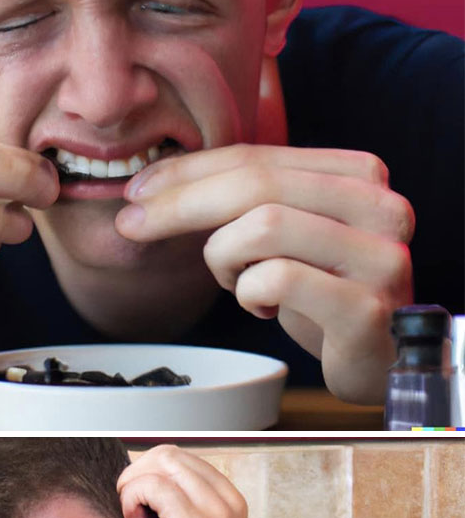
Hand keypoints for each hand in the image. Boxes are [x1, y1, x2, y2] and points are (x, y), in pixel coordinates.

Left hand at [116, 144, 413, 402]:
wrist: (382, 362)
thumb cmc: (328, 297)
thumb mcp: (293, 236)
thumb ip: (253, 200)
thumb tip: (157, 184)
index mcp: (361, 177)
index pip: (260, 156)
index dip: (191, 171)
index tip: (139, 190)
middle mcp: (380, 208)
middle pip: (258, 184)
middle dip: (182, 202)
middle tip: (134, 224)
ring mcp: (378, 258)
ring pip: (265, 226)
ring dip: (224, 256)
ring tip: (234, 281)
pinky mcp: (365, 308)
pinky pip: (279, 280)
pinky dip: (251, 293)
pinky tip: (262, 307)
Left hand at [117, 445, 253, 517]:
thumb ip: (175, 513)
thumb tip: (136, 488)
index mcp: (231, 501)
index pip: (180, 458)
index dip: (148, 475)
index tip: (137, 507)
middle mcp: (228, 500)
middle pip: (167, 453)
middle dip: (136, 476)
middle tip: (129, 513)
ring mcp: (216, 512)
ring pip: (159, 462)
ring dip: (132, 487)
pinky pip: (151, 486)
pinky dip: (133, 501)